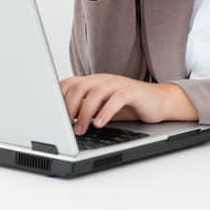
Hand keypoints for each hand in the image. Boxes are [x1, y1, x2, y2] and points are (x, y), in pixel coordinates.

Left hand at [59, 73, 196, 132]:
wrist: (158, 102)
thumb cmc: (127, 106)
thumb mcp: (101, 107)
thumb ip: (83, 109)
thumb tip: (60, 122)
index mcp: (92, 81)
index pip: (68, 84)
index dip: (57, 98)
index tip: (51, 115)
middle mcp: (102, 79)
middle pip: (78, 88)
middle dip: (69, 108)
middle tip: (65, 126)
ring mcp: (117, 83)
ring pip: (95, 93)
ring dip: (85, 113)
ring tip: (81, 129)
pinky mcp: (132, 91)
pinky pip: (116, 99)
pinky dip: (105, 112)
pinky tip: (100, 124)